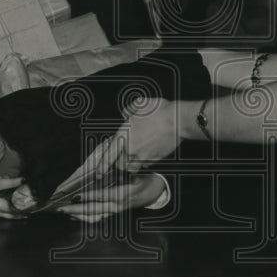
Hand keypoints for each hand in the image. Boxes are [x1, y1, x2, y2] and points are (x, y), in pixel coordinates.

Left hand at [56, 173, 167, 222]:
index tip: (76, 195)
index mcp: (123, 195)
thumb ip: (121, 170)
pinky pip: (97, 218)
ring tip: (66, 212)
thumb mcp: (136, 173)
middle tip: (63, 208)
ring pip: (94, 217)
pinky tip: (75, 214)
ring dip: (78, 215)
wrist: (157, 191)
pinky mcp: (114, 212)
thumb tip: (105, 167)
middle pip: (94, 210)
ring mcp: (115, 210)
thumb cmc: (146, 180)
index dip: (88, 196)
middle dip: (76, 209)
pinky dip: (85, 217)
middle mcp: (118, 206)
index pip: (102, 196)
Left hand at [62, 98, 181, 184]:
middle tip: (121, 157)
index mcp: (124, 135)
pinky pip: (145, 165)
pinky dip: (144, 162)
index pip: (109, 155)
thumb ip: (129, 110)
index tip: (99, 172)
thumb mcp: (140, 104)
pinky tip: (147, 153)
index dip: (102, 166)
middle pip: (119, 164)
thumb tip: (126, 113)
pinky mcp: (155, 159)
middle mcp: (132, 148)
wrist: (178, 120)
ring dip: (130, 165)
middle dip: (118, 163)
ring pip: (132, 167)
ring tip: (134, 157)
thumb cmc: (160, 111)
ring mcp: (144, 155)